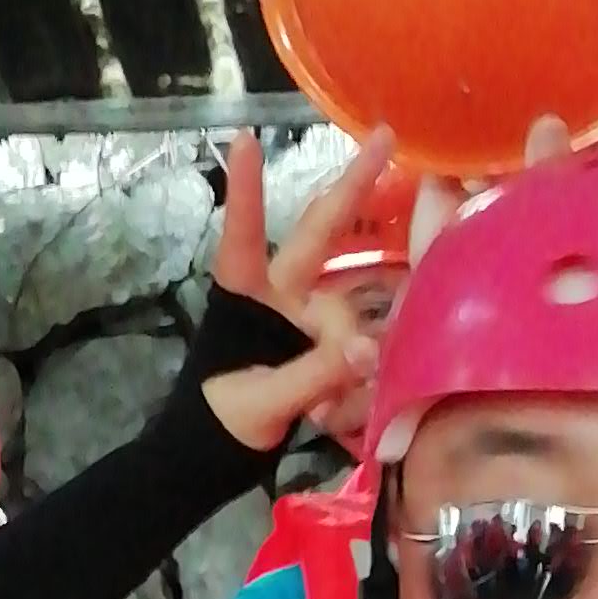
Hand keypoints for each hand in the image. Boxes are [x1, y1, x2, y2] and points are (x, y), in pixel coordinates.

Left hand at [196, 131, 385, 457]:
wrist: (212, 461)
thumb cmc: (217, 424)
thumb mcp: (260, 404)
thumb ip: (313, 375)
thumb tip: (366, 347)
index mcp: (246, 299)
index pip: (245, 237)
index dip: (247, 191)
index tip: (245, 139)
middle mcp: (280, 297)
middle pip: (319, 234)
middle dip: (352, 187)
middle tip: (385, 137)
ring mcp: (305, 319)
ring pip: (349, 305)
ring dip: (355, 347)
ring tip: (329, 408)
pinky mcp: (327, 346)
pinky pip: (358, 345)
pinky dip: (360, 378)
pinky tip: (339, 417)